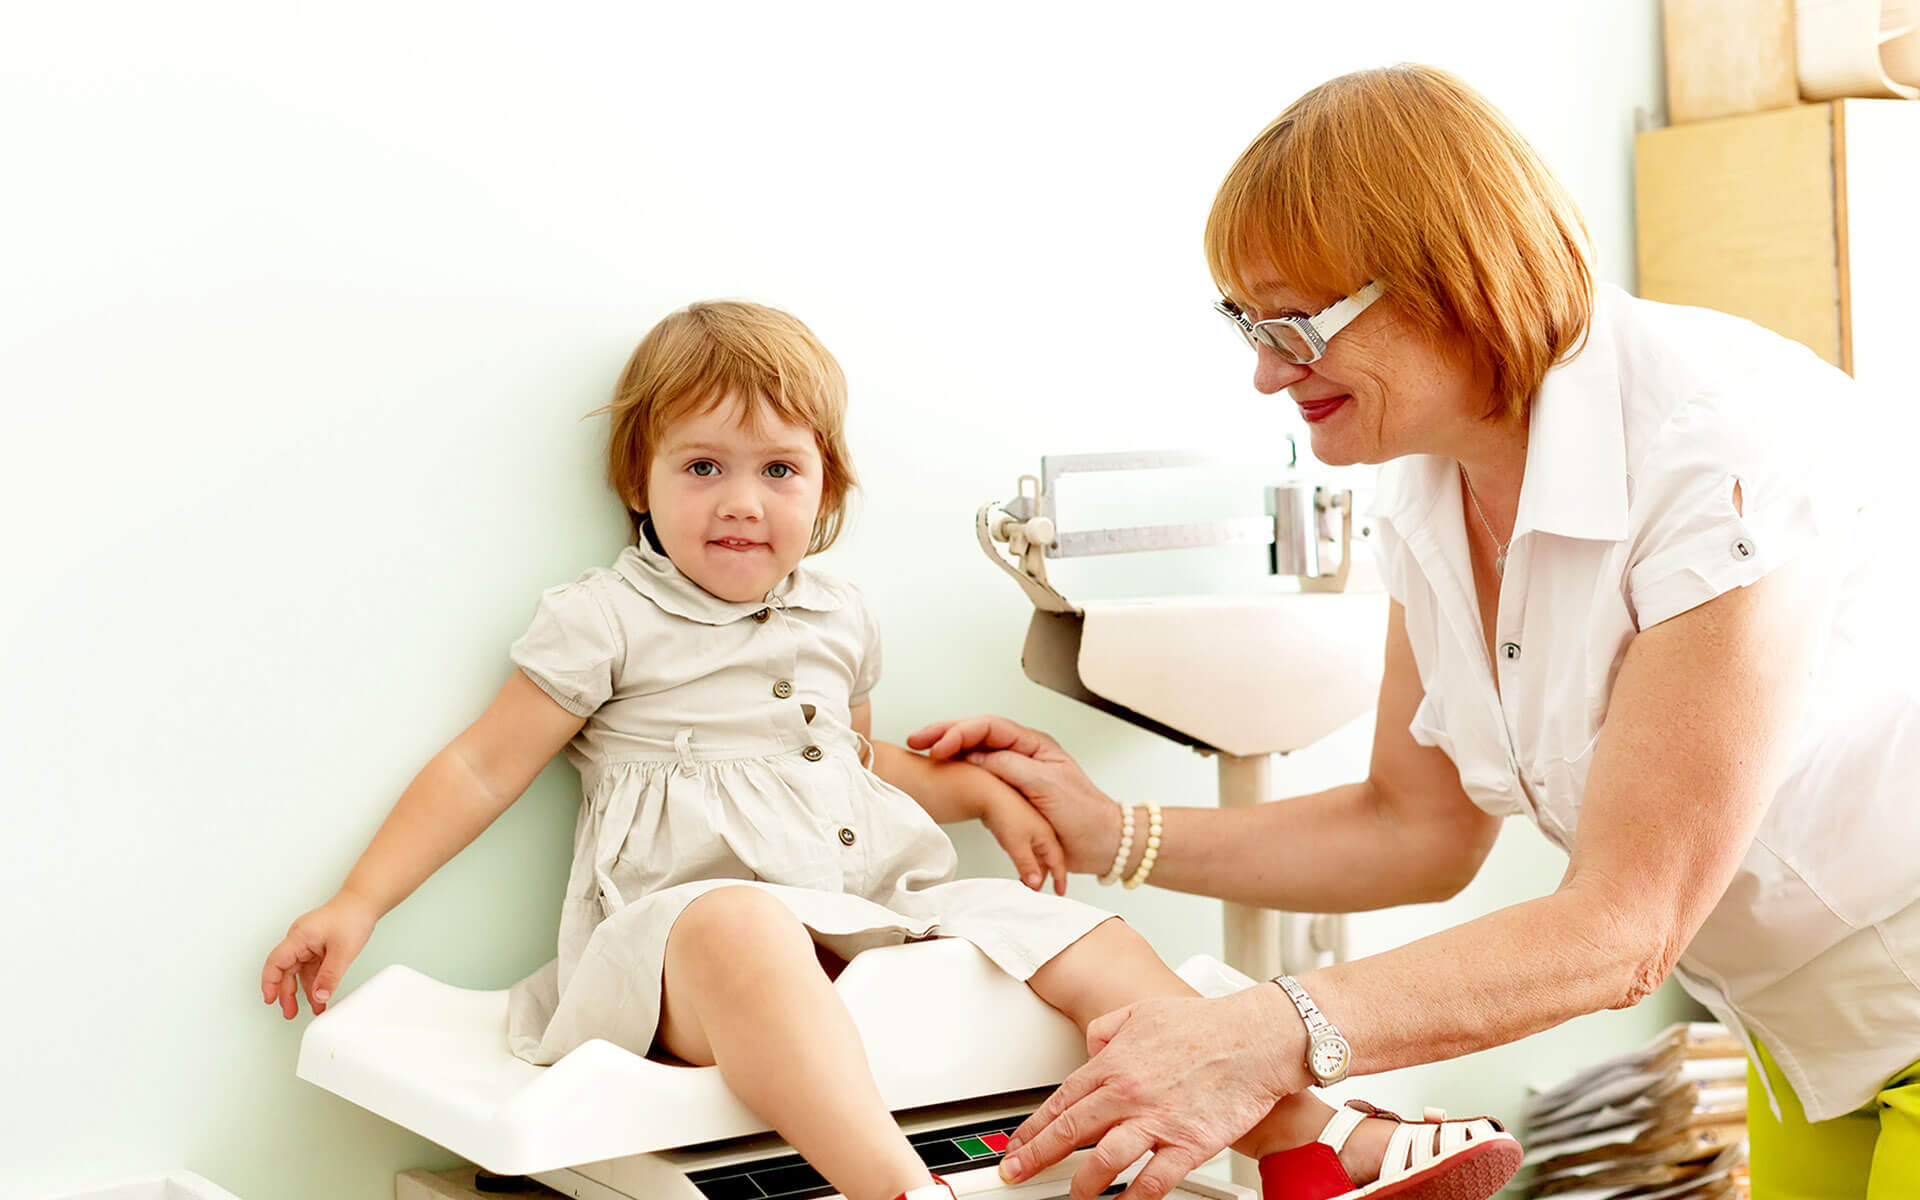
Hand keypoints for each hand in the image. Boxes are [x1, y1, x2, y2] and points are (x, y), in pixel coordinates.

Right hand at [259, 891, 378, 1017]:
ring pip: (299, 971)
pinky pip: (312, 967)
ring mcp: (308, 943)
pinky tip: (321, 994)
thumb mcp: (343, 951)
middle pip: (285, 970)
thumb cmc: (352, 916)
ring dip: (304, 990)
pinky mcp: (318, 945)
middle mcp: (299, 939)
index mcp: (299, 937)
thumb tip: (319, 996)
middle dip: (286, 993)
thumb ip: (330, 976)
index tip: (269, 1000)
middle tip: (290, 1012)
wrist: (365, 901)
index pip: (275, 962)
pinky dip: (316, 981)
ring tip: (313, 1008)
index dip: (270, 983)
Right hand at [908, 715, 1118, 875]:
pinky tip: (938, 772)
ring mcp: (1014, 773)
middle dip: (944, 734)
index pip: (987, 727)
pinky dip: (955, 770)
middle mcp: (1020, 754)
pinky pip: (977, 775)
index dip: (960, 733)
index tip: (938, 748)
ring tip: (919, 751)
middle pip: (975, 734)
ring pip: (972, 751)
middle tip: (915, 741)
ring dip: (946, 749)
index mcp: (1032, 745)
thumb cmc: (1083, 814)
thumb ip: (1011, 767)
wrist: (1102, 843)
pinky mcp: (1010, 794)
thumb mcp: (1046, 786)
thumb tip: (976, 756)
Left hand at [977, 781, 1068, 894]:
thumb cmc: (1004, 812)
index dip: (1059, 878)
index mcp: (1047, 834)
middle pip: (1048, 857)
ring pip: (1037, 851)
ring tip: (1026, 878)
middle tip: (1039, 889)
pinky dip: (1025, 856)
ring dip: (1033, 866)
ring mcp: (1031, 825)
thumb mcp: (1017, 846)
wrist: (986, 792)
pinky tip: (1018, 859)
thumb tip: (1036, 883)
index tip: (1060, 891)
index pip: (1058, 862)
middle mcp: (1043, 829)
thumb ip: (1028, 866)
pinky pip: (1027, 844)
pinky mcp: (1019, 822)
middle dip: (1045, 874)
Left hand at [999, 984, 1304, 1199]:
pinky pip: (1152, 1181)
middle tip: (1015, 1174)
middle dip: (1036, 1158)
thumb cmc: (1205, 1024)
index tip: (1016, 1147)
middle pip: (1070, 1133)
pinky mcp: (1188, 1143)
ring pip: (1103, 1161)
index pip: (1061, 1102)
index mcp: (1114, 1063)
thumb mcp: (1141, 1012)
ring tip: (1072, 1196)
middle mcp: (1128, 1093)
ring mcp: (1156, 1121)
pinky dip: (1133, 1199)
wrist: (1255, 1037)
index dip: (1032, 1129)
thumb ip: (1106, 1029)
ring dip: (1082, 1185)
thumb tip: (1090, 1048)